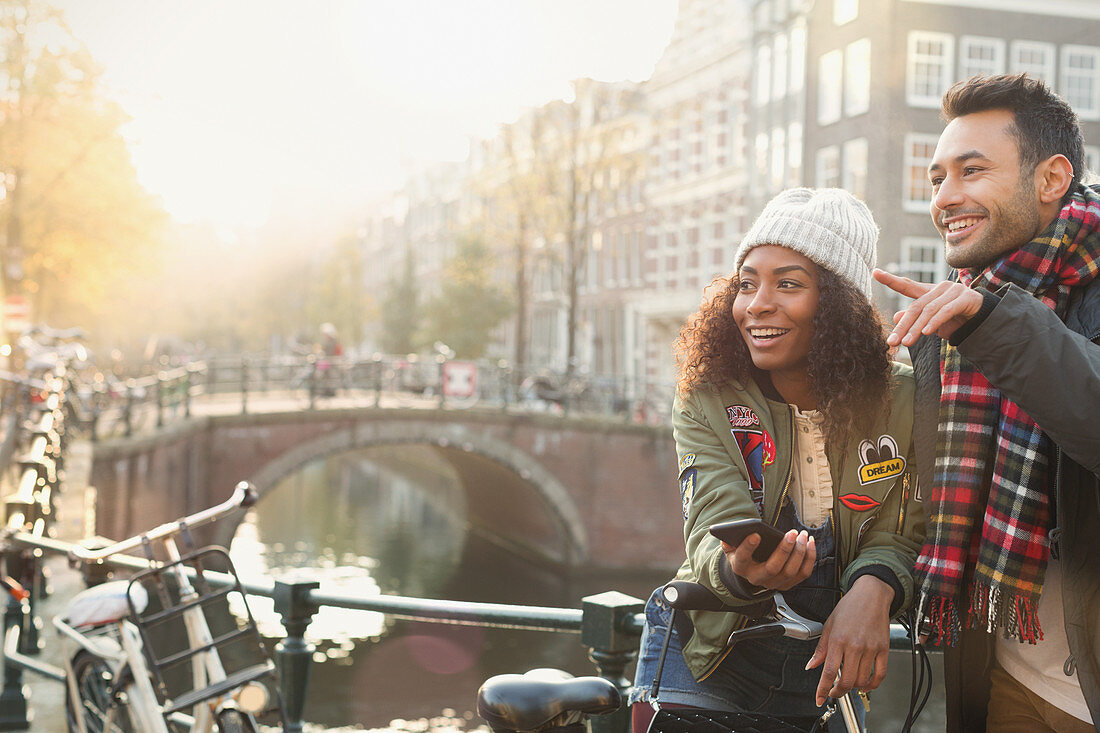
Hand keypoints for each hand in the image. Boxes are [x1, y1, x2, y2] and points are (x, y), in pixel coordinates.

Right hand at [720, 529, 814, 591]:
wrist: (751, 572)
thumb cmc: (744, 555)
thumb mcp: (732, 548)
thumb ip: (729, 543)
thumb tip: (726, 539)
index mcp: (740, 567)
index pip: (742, 558)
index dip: (748, 547)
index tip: (756, 535)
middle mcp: (757, 578)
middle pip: (773, 568)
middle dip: (784, 550)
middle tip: (792, 533)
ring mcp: (774, 583)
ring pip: (790, 571)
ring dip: (800, 552)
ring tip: (803, 535)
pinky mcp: (788, 584)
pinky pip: (803, 573)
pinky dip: (809, 558)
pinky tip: (810, 543)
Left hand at [805, 575, 893, 705]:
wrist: (871, 595)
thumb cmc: (849, 607)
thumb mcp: (829, 625)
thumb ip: (821, 649)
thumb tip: (811, 665)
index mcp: (838, 640)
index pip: (829, 672)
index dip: (823, 689)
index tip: (820, 698)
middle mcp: (854, 646)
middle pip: (847, 681)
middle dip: (838, 692)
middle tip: (834, 692)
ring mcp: (871, 648)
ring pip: (862, 680)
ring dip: (854, 688)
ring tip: (848, 684)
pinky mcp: (884, 649)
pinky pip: (880, 674)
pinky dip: (872, 685)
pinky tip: (866, 684)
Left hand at [873, 268, 983, 346]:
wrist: (984, 321)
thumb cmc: (955, 320)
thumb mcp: (931, 323)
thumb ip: (914, 318)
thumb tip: (895, 316)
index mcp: (929, 292)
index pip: (906, 285)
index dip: (890, 279)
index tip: (874, 272)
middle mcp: (939, 288)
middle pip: (915, 307)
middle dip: (903, 326)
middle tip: (892, 341)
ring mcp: (953, 291)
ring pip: (929, 311)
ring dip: (916, 328)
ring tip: (907, 342)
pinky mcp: (966, 298)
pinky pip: (945, 312)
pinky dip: (934, 323)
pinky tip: (926, 332)